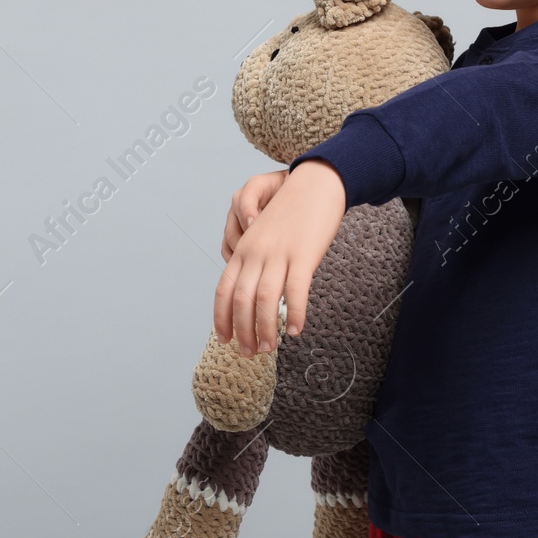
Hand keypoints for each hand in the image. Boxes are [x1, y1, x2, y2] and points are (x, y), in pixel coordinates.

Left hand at [213, 160, 345, 357]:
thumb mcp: (264, 235)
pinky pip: (295, 291)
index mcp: (243, 248)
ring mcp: (278, 253)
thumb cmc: (292, 213)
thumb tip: (253, 294)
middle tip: (250, 353)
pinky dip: (294, 313)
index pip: (224, 289)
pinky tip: (296, 330)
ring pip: (264, 299)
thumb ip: (255, 261)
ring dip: (265, 329)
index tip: (225, 339)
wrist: (316, 184)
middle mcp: (255, 252)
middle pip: (241, 300)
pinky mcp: (303, 254)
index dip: (221, 317)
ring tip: (270, 347)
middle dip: (242, 331)